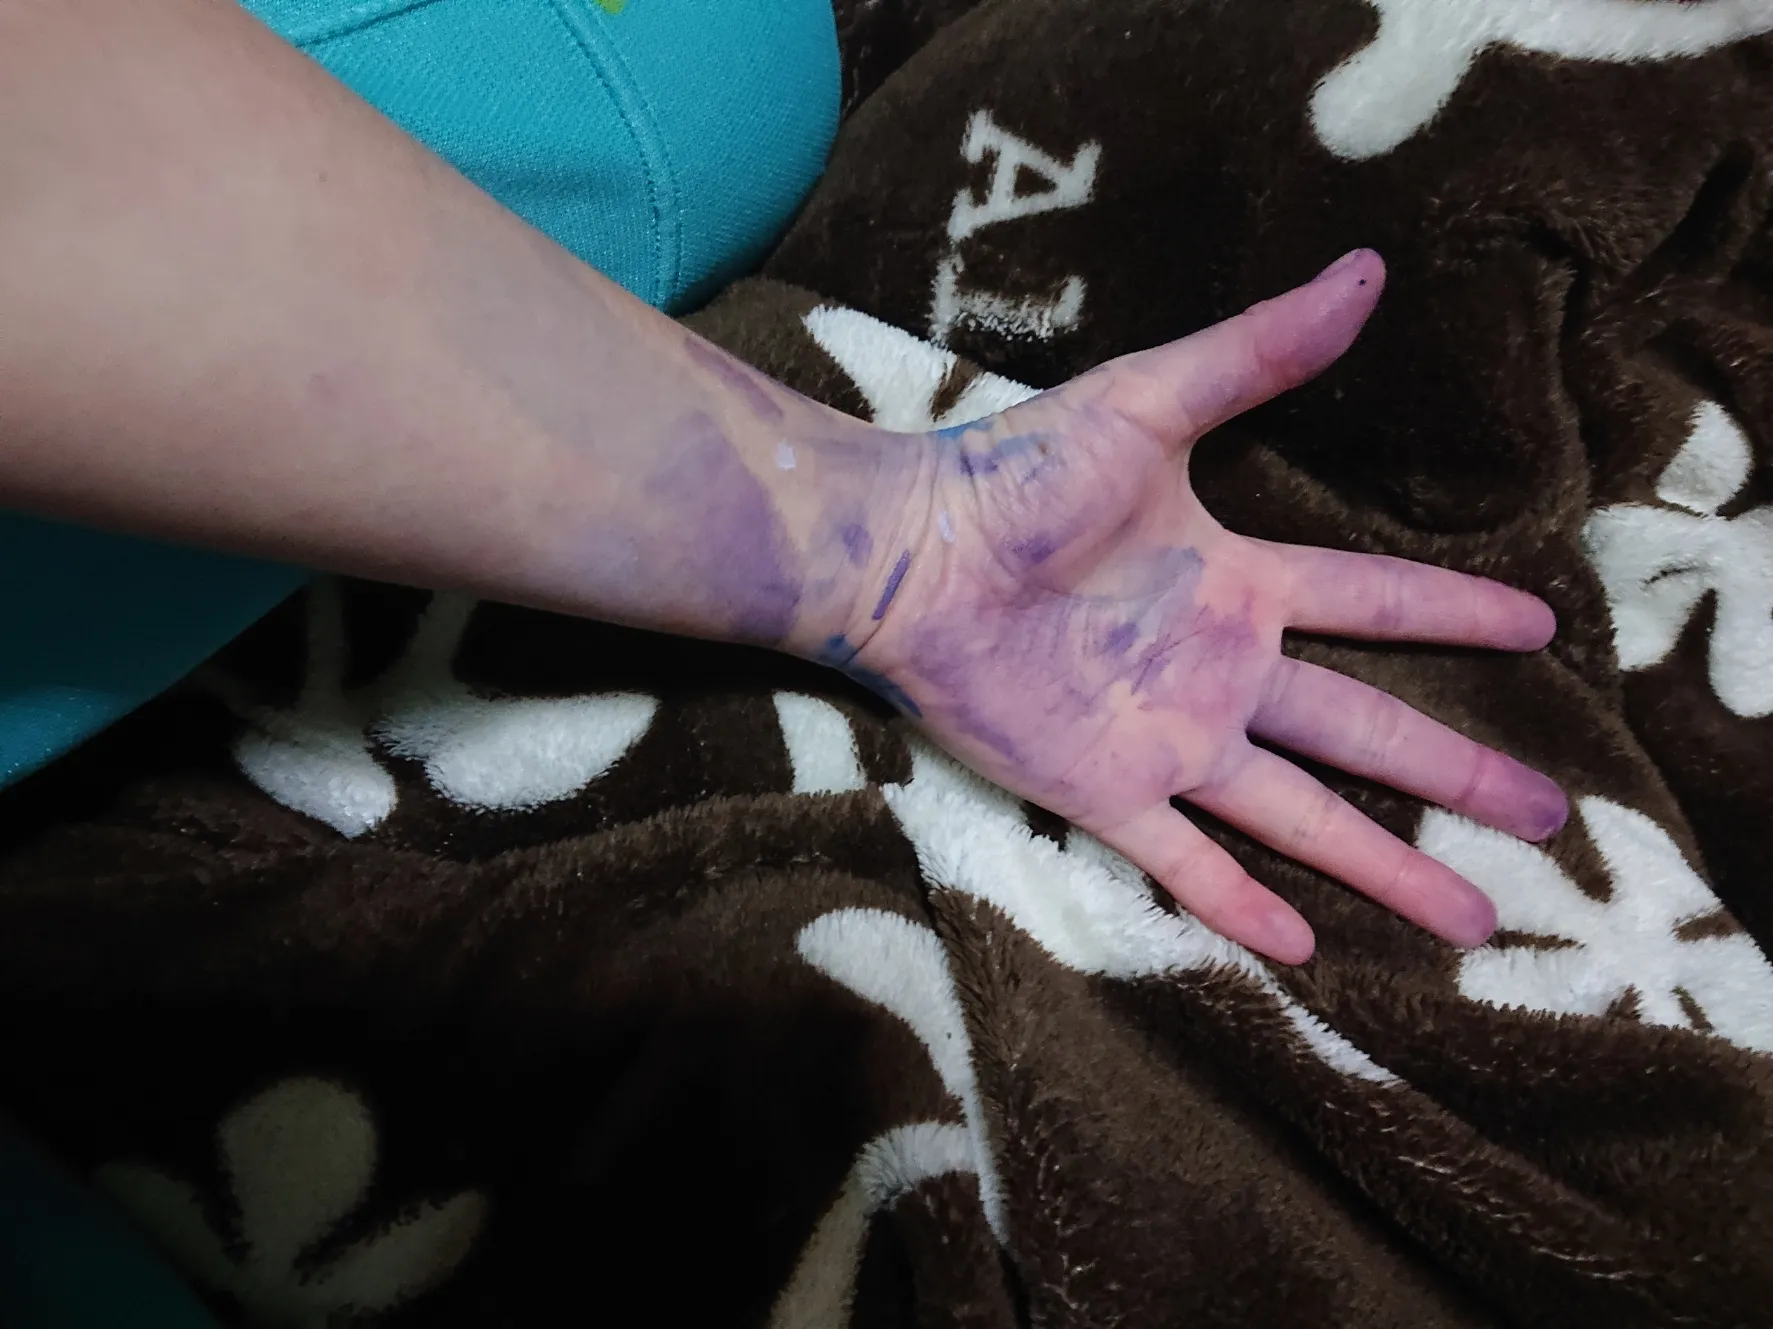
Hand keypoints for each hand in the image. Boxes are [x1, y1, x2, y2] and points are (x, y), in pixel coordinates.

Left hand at [836, 250, 1566, 963]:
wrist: (905, 557)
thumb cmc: (1013, 475)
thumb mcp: (1149, 404)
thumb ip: (1255, 356)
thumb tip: (1366, 271)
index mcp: (1239, 584)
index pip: (1374, 602)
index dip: (1454, 612)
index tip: (1540, 626)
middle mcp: (1219, 672)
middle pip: (1366, 732)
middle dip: (1457, 770)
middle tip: (1548, 814)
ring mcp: (1167, 740)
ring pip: (1301, 817)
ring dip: (1385, 867)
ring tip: (1473, 915)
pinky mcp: (1106, 791)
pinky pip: (1188, 861)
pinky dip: (1241, 905)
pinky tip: (1307, 951)